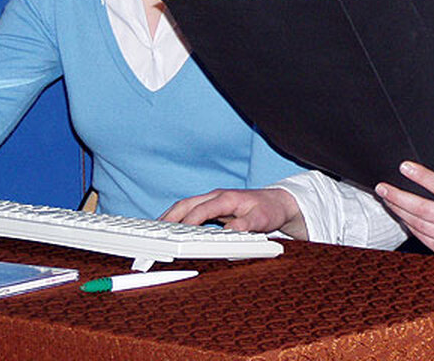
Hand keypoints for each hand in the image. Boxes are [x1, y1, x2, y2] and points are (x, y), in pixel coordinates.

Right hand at [160, 188, 307, 239]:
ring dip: (170, 217)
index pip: (201, 210)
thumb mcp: (261, 221)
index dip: (187, 222)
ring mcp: (214, 201)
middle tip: (154, 232)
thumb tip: (228, 233)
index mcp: (226, 198)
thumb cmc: (270, 211)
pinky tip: (171, 228)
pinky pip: (191, 211)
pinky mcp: (214, 207)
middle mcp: (217, 197)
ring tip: (155, 231)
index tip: (175, 235)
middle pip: (186, 204)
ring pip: (185, 206)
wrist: (279, 203)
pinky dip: (178, 218)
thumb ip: (244, 226)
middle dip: (168, 217)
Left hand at [375, 161, 433, 264]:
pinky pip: (421, 236)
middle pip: (422, 209)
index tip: (404, 167)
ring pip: (418, 224)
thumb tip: (417, 179)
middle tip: (383, 187)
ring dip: (399, 210)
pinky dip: (409, 225)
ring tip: (387, 199)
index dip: (421, 176)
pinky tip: (401, 216)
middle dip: (398, 197)